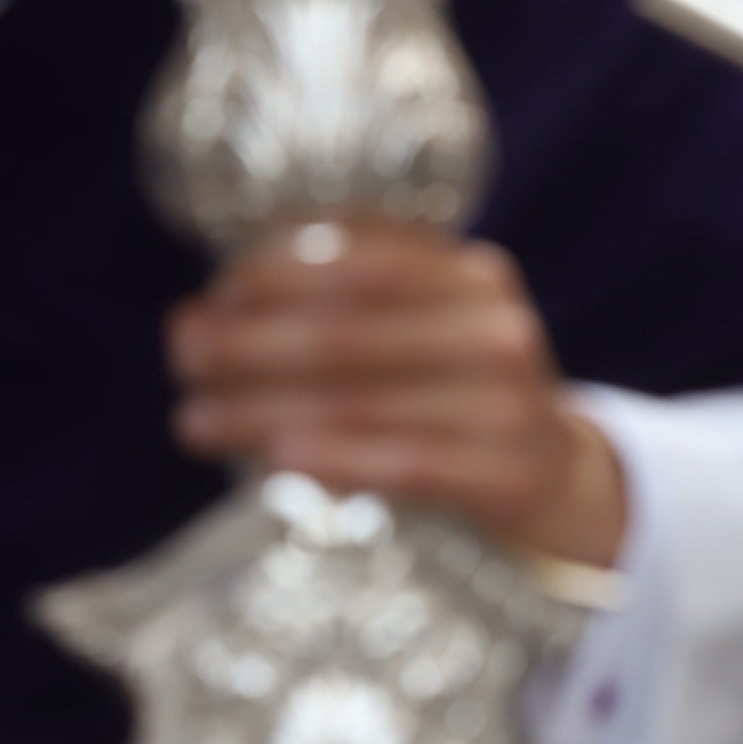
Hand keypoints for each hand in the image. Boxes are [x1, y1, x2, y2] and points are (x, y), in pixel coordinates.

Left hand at [168, 224, 627, 567]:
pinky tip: (270, 462)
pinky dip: (331, 460)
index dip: (278, 273)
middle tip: (182, 354)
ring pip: (362, 402)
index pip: (362, 262)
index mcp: (472, 275)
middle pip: (350, 332)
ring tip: (193, 421)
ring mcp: (509, 404)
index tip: (214, 293)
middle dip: (251, 342)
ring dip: (261, 410)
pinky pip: (403, 465)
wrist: (560, 481)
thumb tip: (210, 311)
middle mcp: (495, 328)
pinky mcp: (508, 475)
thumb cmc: (456, 399)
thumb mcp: (429, 330)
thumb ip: (351, 307)